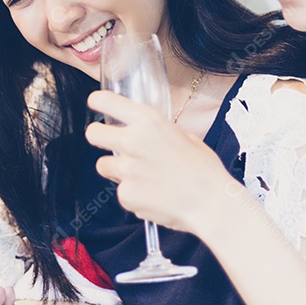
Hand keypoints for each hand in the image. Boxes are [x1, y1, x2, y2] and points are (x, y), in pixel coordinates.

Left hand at [85, 90, 237, 235]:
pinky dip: (132, 194)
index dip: (97, 102)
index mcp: (148, 120)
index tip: (96, 105)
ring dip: (117, 170)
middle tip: (111, 144)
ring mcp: (126, 169)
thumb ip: (156, 131)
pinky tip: (153, 196)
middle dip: (99, 137)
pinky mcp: (126, 194)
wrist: (212, 203)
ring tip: (144, 177)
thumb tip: (141, 130)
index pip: (104, 100)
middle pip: (92, 133)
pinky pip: (121, 191)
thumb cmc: (204, 169)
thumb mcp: (183, 136)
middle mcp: (132, 141)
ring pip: (103, 165)